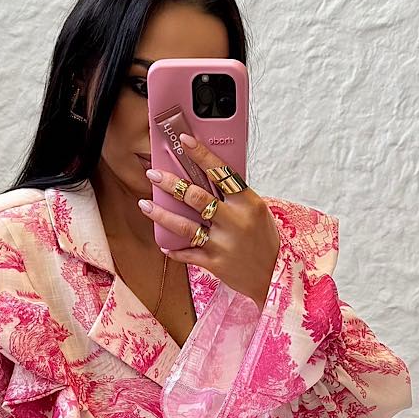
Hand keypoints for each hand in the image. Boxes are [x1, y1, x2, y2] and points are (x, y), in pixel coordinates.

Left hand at [138, 133, 280, 307]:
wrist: (273, 276)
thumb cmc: (264, 239)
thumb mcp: (256, 211)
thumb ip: (234, 196)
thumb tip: (206, 176)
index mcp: (248, 203)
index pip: (222, 172)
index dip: (201, 155)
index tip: (184, 141)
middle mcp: (235, 221)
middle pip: (197, 197)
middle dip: (171, 184)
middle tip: (153, 174)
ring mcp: (223, 243)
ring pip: (185, 226)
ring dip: (162, 214)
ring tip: (145, 204)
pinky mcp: (215, 263)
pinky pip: (187, 253)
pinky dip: (174, 249)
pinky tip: (164, 244)